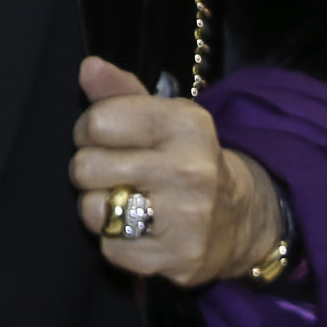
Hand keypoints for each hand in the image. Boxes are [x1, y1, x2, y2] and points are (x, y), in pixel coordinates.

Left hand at [68, 58, 283, 287]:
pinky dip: (116, 242)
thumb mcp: (163, 116)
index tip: (107, 140)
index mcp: (186, 124)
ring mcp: (187, 218)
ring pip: (93, 210)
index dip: (89, 131)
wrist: (241, 219)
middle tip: (116, 174)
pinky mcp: (179, 259)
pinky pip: (110, 249)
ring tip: (125, 202)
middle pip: (85, 167)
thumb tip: (89, 67)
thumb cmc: (186, 158)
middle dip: (91, 171)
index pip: (96, 122)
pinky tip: (140, 231)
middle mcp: (190, 170)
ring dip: (100, 209)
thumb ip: (121, 92)